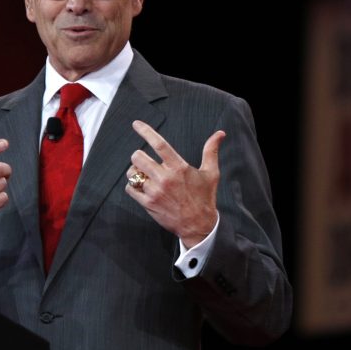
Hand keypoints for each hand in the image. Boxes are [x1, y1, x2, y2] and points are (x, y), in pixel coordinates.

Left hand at [126, 120, 224, 247]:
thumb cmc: (205, 197)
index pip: (159, 144)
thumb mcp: (211, 173)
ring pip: (132, 173)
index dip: (145, 131)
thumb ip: (211, 151)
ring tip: (144, 175)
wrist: (199, 225)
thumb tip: (220, 133)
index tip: (136, 124)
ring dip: (134, 171)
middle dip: (138, 155)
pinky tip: (142, 187)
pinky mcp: (148, 204)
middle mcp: (165, 178)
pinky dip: (133, 186)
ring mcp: (155, 192)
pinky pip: (130, 188)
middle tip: (143, 159)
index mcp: (179, 168)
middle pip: (138, 157)